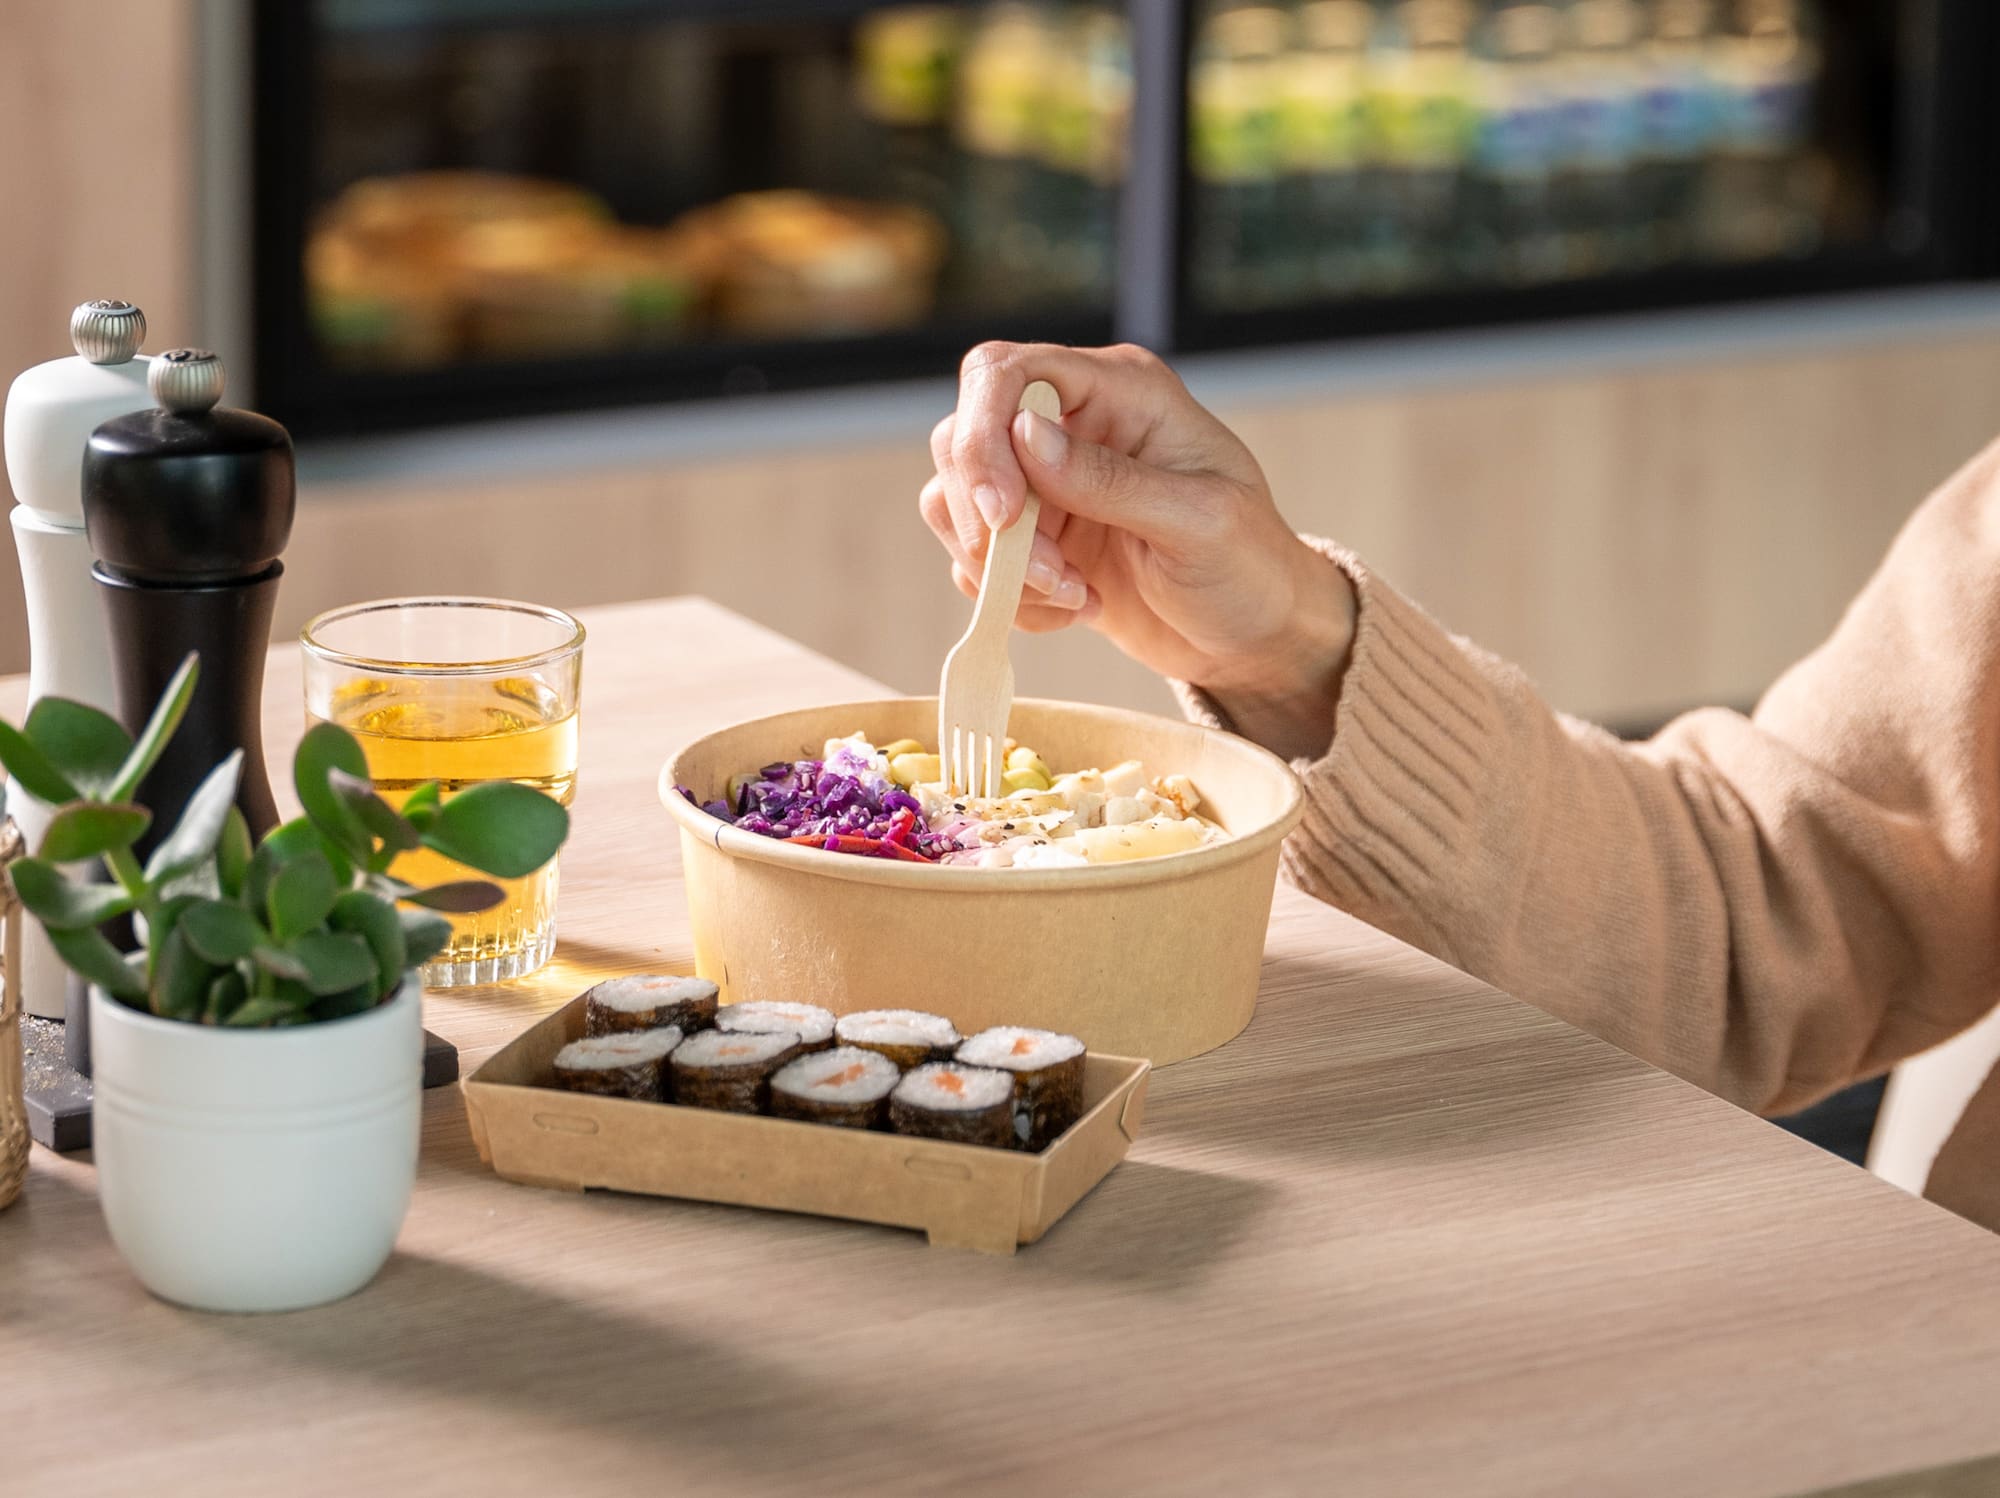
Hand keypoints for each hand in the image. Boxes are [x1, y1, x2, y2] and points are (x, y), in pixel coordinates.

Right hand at [920, 341, 1356, 757]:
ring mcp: (1046, 483)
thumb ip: (1109, 479)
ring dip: (1000, 566)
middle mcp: (1072, 423)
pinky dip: (1010, 597)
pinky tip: (1076, 609)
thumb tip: (1024, 436)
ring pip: (953, 501)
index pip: (1006, 373)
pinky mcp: (1033, 538)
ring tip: (1074, 596)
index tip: (1002, 515)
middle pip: (962, 437)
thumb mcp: (1198, 522)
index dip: (983, 436)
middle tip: (1051, 576)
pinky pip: (975, 558)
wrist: (1253, 636)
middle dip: (989, 519)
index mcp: (1121, 390)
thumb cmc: (1248, 566)